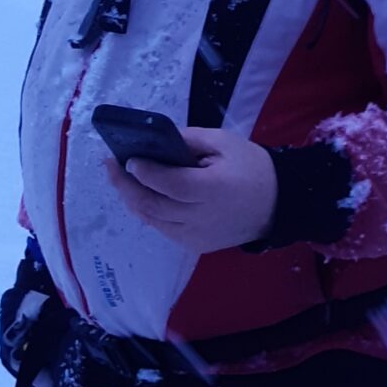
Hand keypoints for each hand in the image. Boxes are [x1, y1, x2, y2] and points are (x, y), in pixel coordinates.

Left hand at [105, 126, 278, 250]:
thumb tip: (155, 141)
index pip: (169, 184)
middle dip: (126, 185)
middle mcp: (202, 217)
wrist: (277, 204)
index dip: (144, 173)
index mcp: (213, 189)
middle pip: (153, 204)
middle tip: (109, 167)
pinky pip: (163, 229)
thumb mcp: (224, 143)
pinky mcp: (196, 245)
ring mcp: (197, 236)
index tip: (125, 159)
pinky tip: (140, 197)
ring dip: (132, 200)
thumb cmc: (251, 167)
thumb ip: (189, 140)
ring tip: (119, 181)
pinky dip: (148, 213)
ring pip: (153, 220)